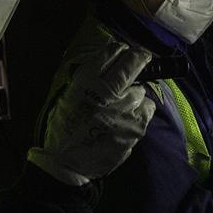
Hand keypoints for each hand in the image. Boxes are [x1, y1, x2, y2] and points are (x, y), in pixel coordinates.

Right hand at [28, 42, 156, 184]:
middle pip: (133, 62)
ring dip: (134, 94)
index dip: (120, 50)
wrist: (69, 163)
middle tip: (140, 59)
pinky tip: (127, 119)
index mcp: (86, 81)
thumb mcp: (69, 95)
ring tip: (122, 106)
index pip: (112, 51)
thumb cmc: (65, 127)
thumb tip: (111, 59)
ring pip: (141, 89)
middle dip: (139, 59)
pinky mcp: (137, 125)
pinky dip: (140, 111)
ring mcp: (126, 108)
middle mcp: (108, 90)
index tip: (124, 52)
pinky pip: (147, 108)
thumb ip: (89, 78)